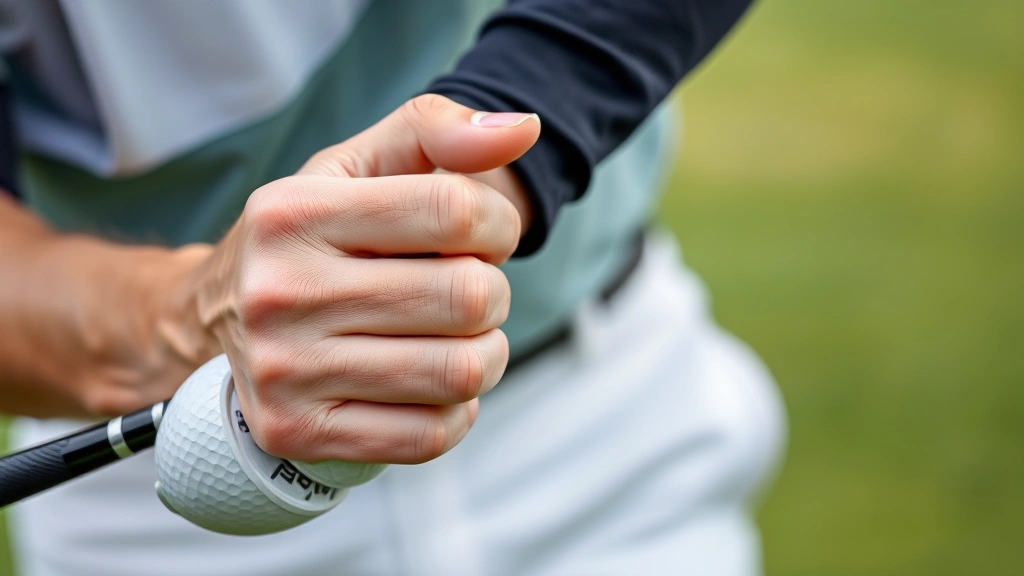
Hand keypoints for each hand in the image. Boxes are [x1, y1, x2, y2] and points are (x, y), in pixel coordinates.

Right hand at [193, 95, 539, 463]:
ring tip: (459, 337)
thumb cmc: (314, 237)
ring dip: (486, 354)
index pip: (456, 210)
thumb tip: (523, 130)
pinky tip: (432, 385)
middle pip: (469, 297)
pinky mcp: (299, 433)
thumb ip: (437, 131)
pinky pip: (430, 436)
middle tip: (469, 291)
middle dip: (494, 293)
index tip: (483, 237)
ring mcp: (285, 372)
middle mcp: (279, 292)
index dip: (499, 225)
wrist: (217, 318)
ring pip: (461, 372)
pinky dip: (456, 411)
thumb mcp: (357, 166)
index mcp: (293, 212)